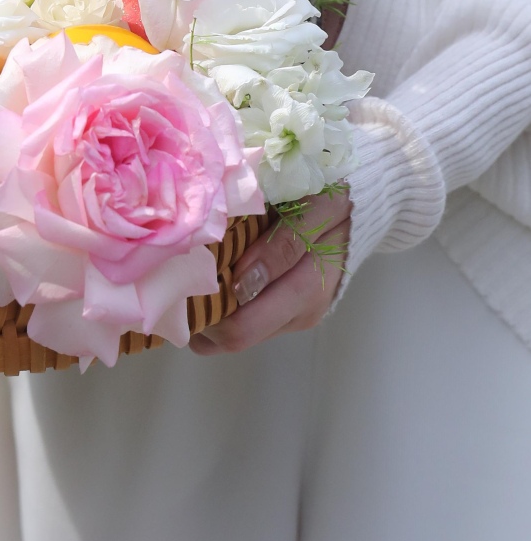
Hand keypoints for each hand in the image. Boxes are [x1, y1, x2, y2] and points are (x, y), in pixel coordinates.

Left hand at [189, 192, 350, 354]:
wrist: (367, 203)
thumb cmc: (336, 200)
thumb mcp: (315, 210)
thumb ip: (282, 245)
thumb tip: (243, 282)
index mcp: (305, 292)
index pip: (239, 329)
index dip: (203, 314)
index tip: (177, 282)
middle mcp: (298, 315)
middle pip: (228, 340)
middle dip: (197, 315)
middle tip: (174, 278)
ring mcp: (291, 317)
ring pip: (230, 335)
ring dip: (206, 310)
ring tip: (191, 273)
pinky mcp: (285, 311)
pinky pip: (241, 320)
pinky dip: (219, 304)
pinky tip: (212, 274)